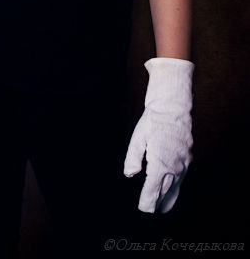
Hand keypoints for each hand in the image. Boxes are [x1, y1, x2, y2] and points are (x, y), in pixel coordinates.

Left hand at [123, 57, 193, 213]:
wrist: (173, 106)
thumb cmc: (153, 120)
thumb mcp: (138, 137)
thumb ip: (133, 157)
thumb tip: (129, 174)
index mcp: (160, 161)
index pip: (153, 188)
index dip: (147, 200)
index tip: (143, 208)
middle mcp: (174, 165)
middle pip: (165, 190)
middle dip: (157, 202)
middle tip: (150, 211)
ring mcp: (183, 163)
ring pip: (175, 186)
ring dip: (168, 198)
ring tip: (161, 208)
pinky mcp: (188, 158)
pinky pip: (182, 178)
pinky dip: (176, 187)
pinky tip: (172, 190)